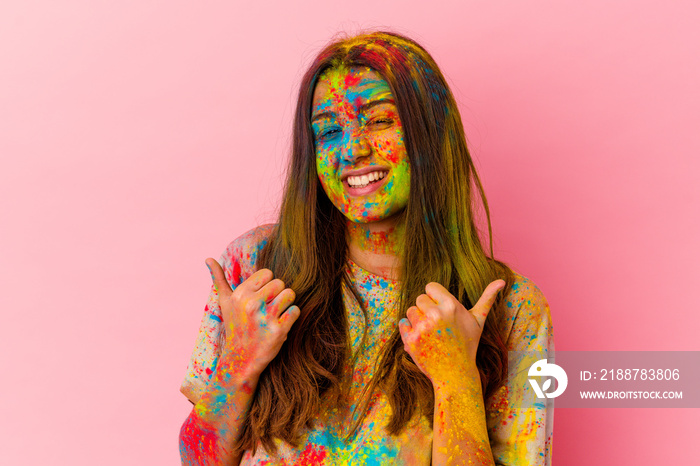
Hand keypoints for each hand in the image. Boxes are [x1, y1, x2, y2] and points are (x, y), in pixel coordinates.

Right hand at [205, 258, 300, 377]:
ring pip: (290, 294)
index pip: (267, 273)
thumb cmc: (234, 326)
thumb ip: (218, 279)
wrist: (240, 360)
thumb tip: (208, 258)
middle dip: (277, 294)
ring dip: (286, 304)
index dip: (266, 285)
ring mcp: (266, 318)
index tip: (259, 298)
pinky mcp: (279, 331)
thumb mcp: (224, 303)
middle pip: (280, 283)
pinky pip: (295, 310)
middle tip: (268, 309)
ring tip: (275, 315)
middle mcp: (251, 304)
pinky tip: (280, 324)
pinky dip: (291, 316)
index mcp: (240, 295)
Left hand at [398, 280, 504, 385]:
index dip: (435, 298)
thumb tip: (502, 281)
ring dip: (417, 320)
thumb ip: (487, 298)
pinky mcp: (410, 340)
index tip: (442, 311)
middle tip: (438, 326)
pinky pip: (402, 324)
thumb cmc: (467, 344)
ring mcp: (422, 328)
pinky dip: (408, 331)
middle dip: (426, 309)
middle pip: (419, 298)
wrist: (456, 373)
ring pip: (410, 311)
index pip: (430, 287)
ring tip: (431, 333)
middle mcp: (435, 314)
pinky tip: (422, 339)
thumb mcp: (478, 321)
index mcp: (450, 305)